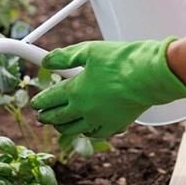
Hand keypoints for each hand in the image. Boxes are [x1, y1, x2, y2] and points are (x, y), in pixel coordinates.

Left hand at [31, 39, 185, 137]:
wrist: (150, 75)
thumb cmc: (121, 61)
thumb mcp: (89, 50)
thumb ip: (65, 57)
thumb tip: (46, 61)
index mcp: (75, 91)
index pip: (50, 99)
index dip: (40, 101)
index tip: (35, 103)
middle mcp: (85, 110)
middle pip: (59, 118)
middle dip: (47, 117)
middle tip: (41, 116)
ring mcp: (101, 120)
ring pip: (75, 130)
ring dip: (63, 128)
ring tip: (59, 125)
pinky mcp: (117, 124)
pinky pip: (97, 134)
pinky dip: (88, 133)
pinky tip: (87, 130)